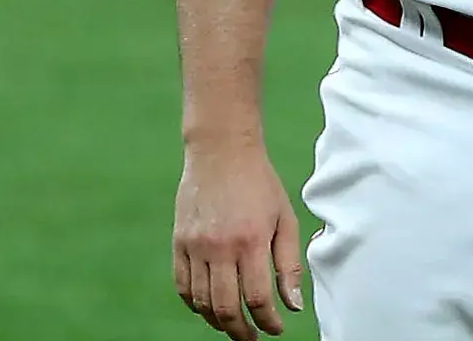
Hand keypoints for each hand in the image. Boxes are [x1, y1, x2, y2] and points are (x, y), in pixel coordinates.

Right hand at [173, 144, 305, 337]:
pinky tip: (209, 308)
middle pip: (226, 309)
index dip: (268, 321)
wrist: (221, 150)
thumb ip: (289, 264)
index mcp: (251, 240)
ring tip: (233, 326)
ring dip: (218, 322)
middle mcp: (220, 247)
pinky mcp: (179, 242)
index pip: (258, 298)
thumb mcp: (285, 219)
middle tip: (253, 338)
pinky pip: (183, 286)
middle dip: (241, 332)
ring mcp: (195, 246)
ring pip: (202, 302)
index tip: (276, 329)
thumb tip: (293, 305)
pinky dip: (195, 304)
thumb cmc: (260, 184)